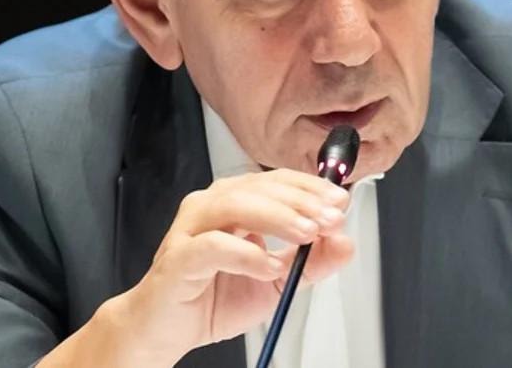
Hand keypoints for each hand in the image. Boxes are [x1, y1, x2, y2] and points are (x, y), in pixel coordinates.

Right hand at [55, 168, 354, 366]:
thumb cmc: (213, 298)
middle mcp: (212, 207)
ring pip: (235, 205)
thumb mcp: (277, 282)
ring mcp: (192, 228)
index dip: (311, 188)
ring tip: (306, 233)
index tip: (340, 202)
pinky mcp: (179, 256)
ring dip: (277, 217)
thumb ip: (311, 262)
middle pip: (259, 187)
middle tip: (330, 218)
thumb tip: (345, 242)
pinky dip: (245, 253)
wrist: (166, 330)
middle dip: (301, 200)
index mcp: (235, 203)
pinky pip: (212, 245)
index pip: (277, 181)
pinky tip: (268, 266)